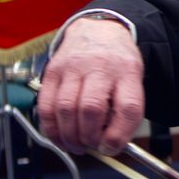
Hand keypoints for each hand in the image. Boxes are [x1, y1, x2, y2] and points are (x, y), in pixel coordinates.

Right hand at [37, 19, 144, 153]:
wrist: (97, 30)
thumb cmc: (117, 63)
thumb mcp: (132, 81)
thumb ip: (125, 112)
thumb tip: (110, 145)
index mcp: (127, 72)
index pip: (128, 108)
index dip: (119, 135)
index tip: (112, 147)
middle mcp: (99, 67)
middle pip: (91, 109)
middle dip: (89, 137)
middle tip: (92, 146)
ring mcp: (73, 67)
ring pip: (65, 108)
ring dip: (69, 136)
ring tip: (76, 145)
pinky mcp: (52, 70)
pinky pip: (46, 105)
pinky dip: (50, 128)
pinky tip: (59, 136)